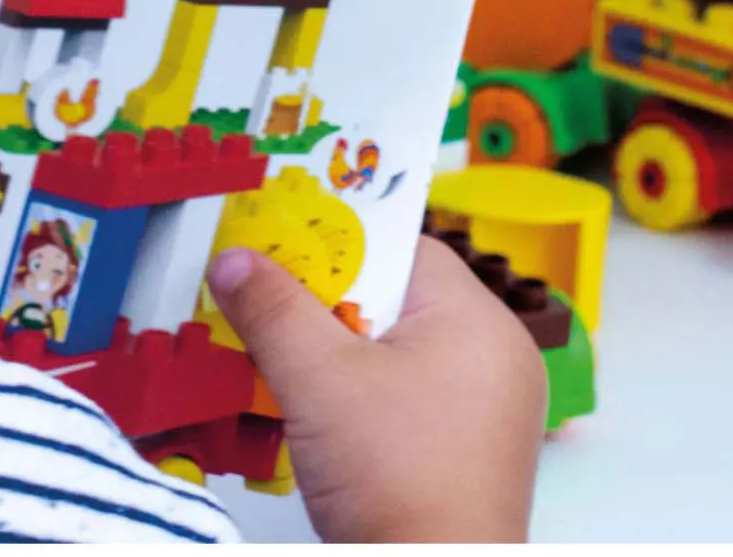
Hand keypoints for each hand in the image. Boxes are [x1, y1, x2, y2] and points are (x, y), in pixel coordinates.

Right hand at [207, 234, 546, 542]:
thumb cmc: (399, 488)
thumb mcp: (317, 380)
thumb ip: (272, 310)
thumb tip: (237, 262)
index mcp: (476, 321)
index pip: (400, 246)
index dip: (338, 244)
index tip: (285, 250)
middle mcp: (495, 356)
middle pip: (397, 296)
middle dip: (331, 304)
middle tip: (279, 313)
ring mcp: (490, 409)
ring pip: (400, 348)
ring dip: (343, 353)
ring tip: (296, 368)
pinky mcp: (473, 451)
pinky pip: (413, 393)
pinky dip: (367, 394)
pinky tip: (326, 415)